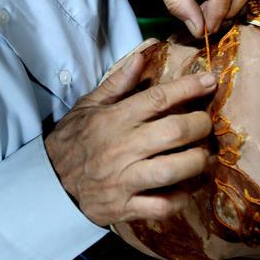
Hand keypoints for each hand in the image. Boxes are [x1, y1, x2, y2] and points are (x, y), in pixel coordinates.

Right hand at [44, 53, 215, 226]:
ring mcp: (123, 180)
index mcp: (113, 119)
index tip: (210, 81)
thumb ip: (118, 81)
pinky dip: (179, 198)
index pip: (157, 98)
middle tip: (206, 124)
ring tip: (204, 157)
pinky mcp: (124, 207)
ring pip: (172, 170)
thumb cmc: (73, 139)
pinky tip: (184, 187)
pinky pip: (161, 206)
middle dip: (200, 125)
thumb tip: (144, 53)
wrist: (49, 181)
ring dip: (197, 162)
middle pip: (173, 132)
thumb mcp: (89, 105)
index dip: (189, 88)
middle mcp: (121, 148)